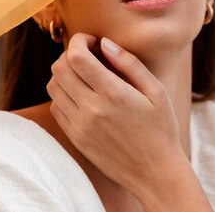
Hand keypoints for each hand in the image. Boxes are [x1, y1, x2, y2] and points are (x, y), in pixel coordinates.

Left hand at [46, 33, 185, 196]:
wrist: (155, 173)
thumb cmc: (161, 129)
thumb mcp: (156, 91)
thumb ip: (129, 63)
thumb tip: (104, 43)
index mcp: (113, 93)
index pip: (76, 56)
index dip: (79, 40)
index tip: (91, 40)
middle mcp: (91, 109)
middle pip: (59, 68)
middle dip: (70, 54)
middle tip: (87, 55)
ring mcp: (80, 126)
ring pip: (53, 87)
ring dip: (64, 74)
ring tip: (83, 74)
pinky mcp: (75, 138)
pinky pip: (56, 107)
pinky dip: (63, 94)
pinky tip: (81, 94)